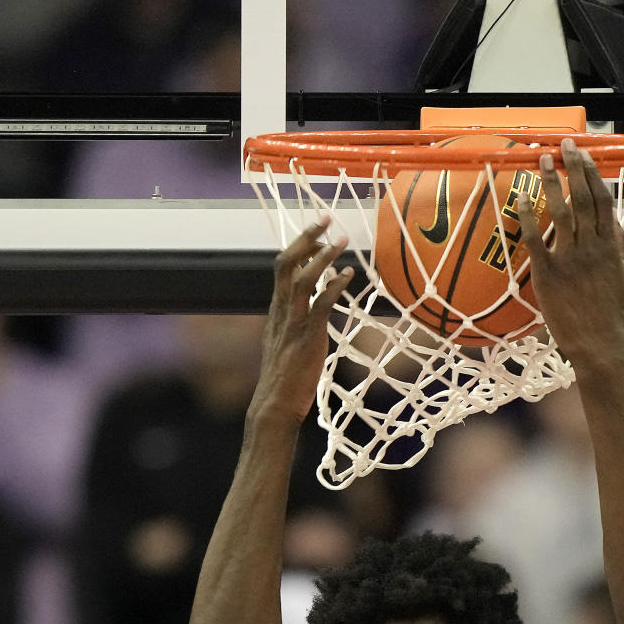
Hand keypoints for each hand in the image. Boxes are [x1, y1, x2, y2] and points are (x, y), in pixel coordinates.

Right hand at [252, 219, 353, 426]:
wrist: (275, 404)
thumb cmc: (286, 378)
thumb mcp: (289, 342)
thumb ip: (300, 320)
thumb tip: (319, 302)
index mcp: (276, 310)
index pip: (282, 268)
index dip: (300, 246)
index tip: (319, 231)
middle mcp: (281, 311)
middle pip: (286, 263)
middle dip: (306, 239)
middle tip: (327, 219)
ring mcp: (292, 324)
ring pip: (301, 279)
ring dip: (322, 257)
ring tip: (342, 240)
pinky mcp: (306, 337)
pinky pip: (319, 305)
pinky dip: (333, 287)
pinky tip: (348, 276)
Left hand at [518, 137, 623, 363]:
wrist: (599, 343)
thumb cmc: (613, 312)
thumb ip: (621, 247)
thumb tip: (615, 223)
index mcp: (611, 245)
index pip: (603, 199)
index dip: (594, 174)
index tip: (585, 155)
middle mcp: (592, 247)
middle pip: (583, 198)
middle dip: (574, 167)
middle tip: (565, 145)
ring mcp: (570, 259)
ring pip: (561, 211)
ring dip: (551, 182)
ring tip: (542, 160)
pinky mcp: (549, 274)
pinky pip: (536, 239)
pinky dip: (529, 216)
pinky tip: (523, 198)